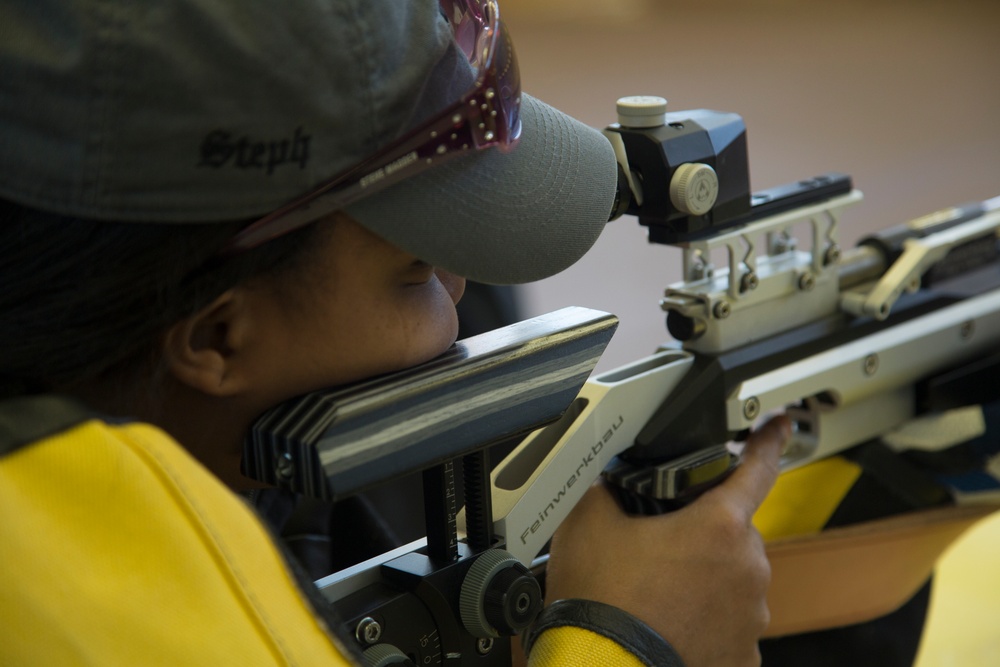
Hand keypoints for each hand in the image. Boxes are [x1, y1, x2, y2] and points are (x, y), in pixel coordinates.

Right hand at [543, 416, 789, 666]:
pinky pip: (728, 623)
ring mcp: (749, 617)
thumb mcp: (588, 521)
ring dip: (703, 579)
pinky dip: (704, 619)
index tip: (780, 427)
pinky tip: (667, 620)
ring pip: (731, 579)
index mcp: (719, 526)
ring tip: (654, 592)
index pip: (757, 469)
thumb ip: (607, 487)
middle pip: (732, 532)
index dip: (768, 441)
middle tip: (657, 547)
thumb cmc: (602, 603)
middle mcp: (747, 569)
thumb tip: (607, 482)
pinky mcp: (742, 656)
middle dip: (702, 533)